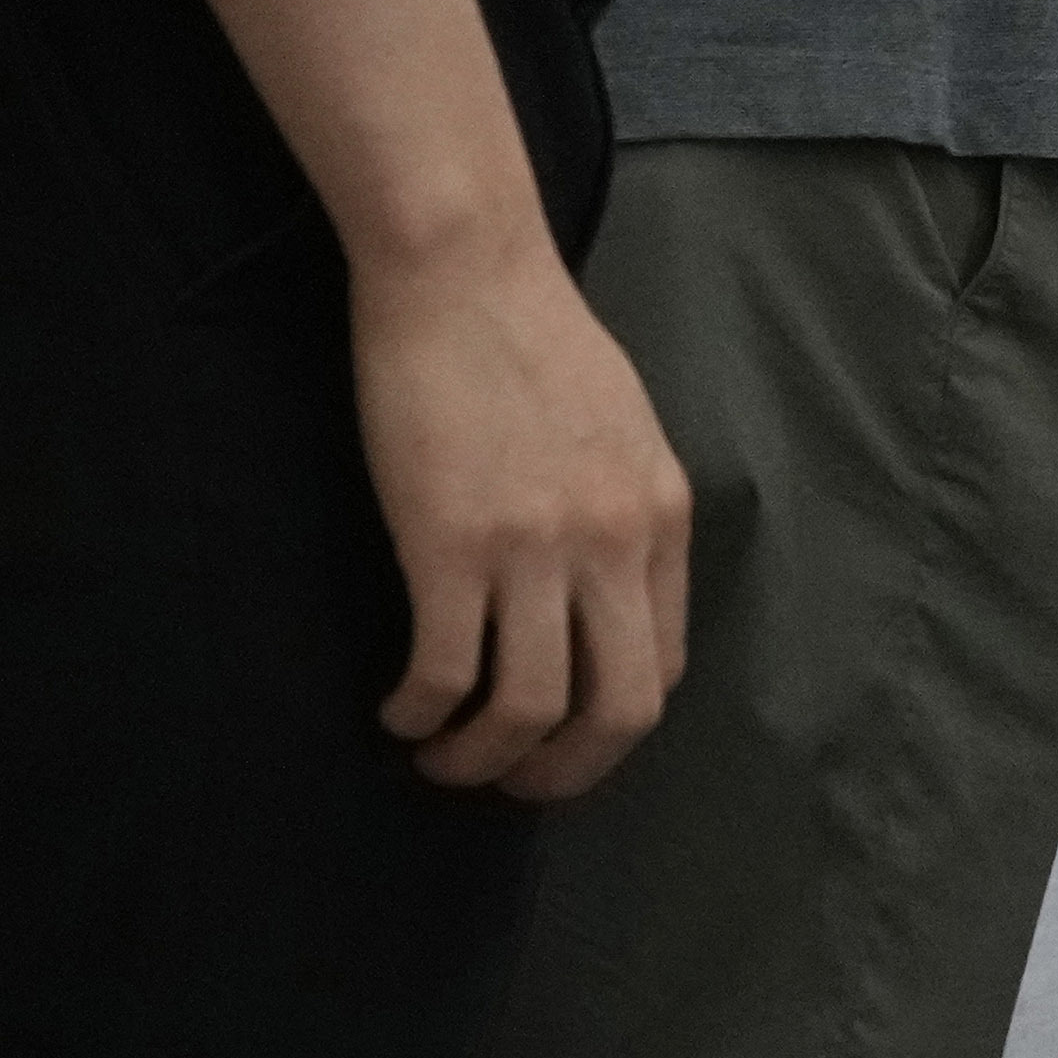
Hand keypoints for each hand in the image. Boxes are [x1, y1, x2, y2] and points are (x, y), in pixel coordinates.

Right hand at [348, 232, 694, 795]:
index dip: (608, 728)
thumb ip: (625, 512)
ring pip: (529, 709)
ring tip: (437, 755)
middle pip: (617, 710)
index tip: (559, 744)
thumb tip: (603, 592)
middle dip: (562, 773)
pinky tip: (396, 709)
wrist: (465, 273)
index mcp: (662, 515)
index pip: (661, 665)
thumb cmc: (532, 342)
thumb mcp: (623, 431)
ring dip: (480, 758)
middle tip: (506, 784)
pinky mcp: (454, 543)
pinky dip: (420, 712)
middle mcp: (616, 541)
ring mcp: (538, 545)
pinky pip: (447, 671)